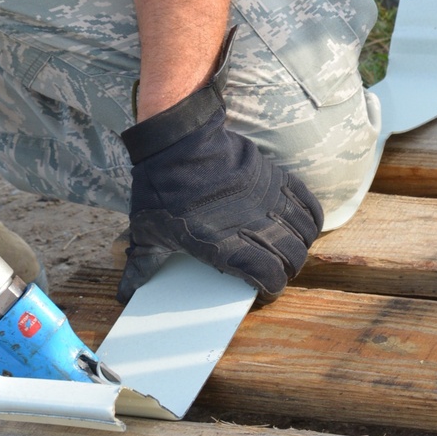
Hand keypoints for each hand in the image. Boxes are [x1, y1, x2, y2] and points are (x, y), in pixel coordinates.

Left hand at [118, 30, 322, 301]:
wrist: (174, 140)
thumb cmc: (159, 188)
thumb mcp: (146, 232)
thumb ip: (142, 266)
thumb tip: (124, 295)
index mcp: (221, 244)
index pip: (267, 275)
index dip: (271, 287)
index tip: (265, 288)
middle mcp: (250, 223)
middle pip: (291, 256)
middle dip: (289, 269)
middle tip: (278, 270)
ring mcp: (265, 199)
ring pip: (303, 232)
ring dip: (301, 245)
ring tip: (291, 249)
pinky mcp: (273, 176)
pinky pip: (306, 202)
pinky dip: (312, 217)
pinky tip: (305, 224)